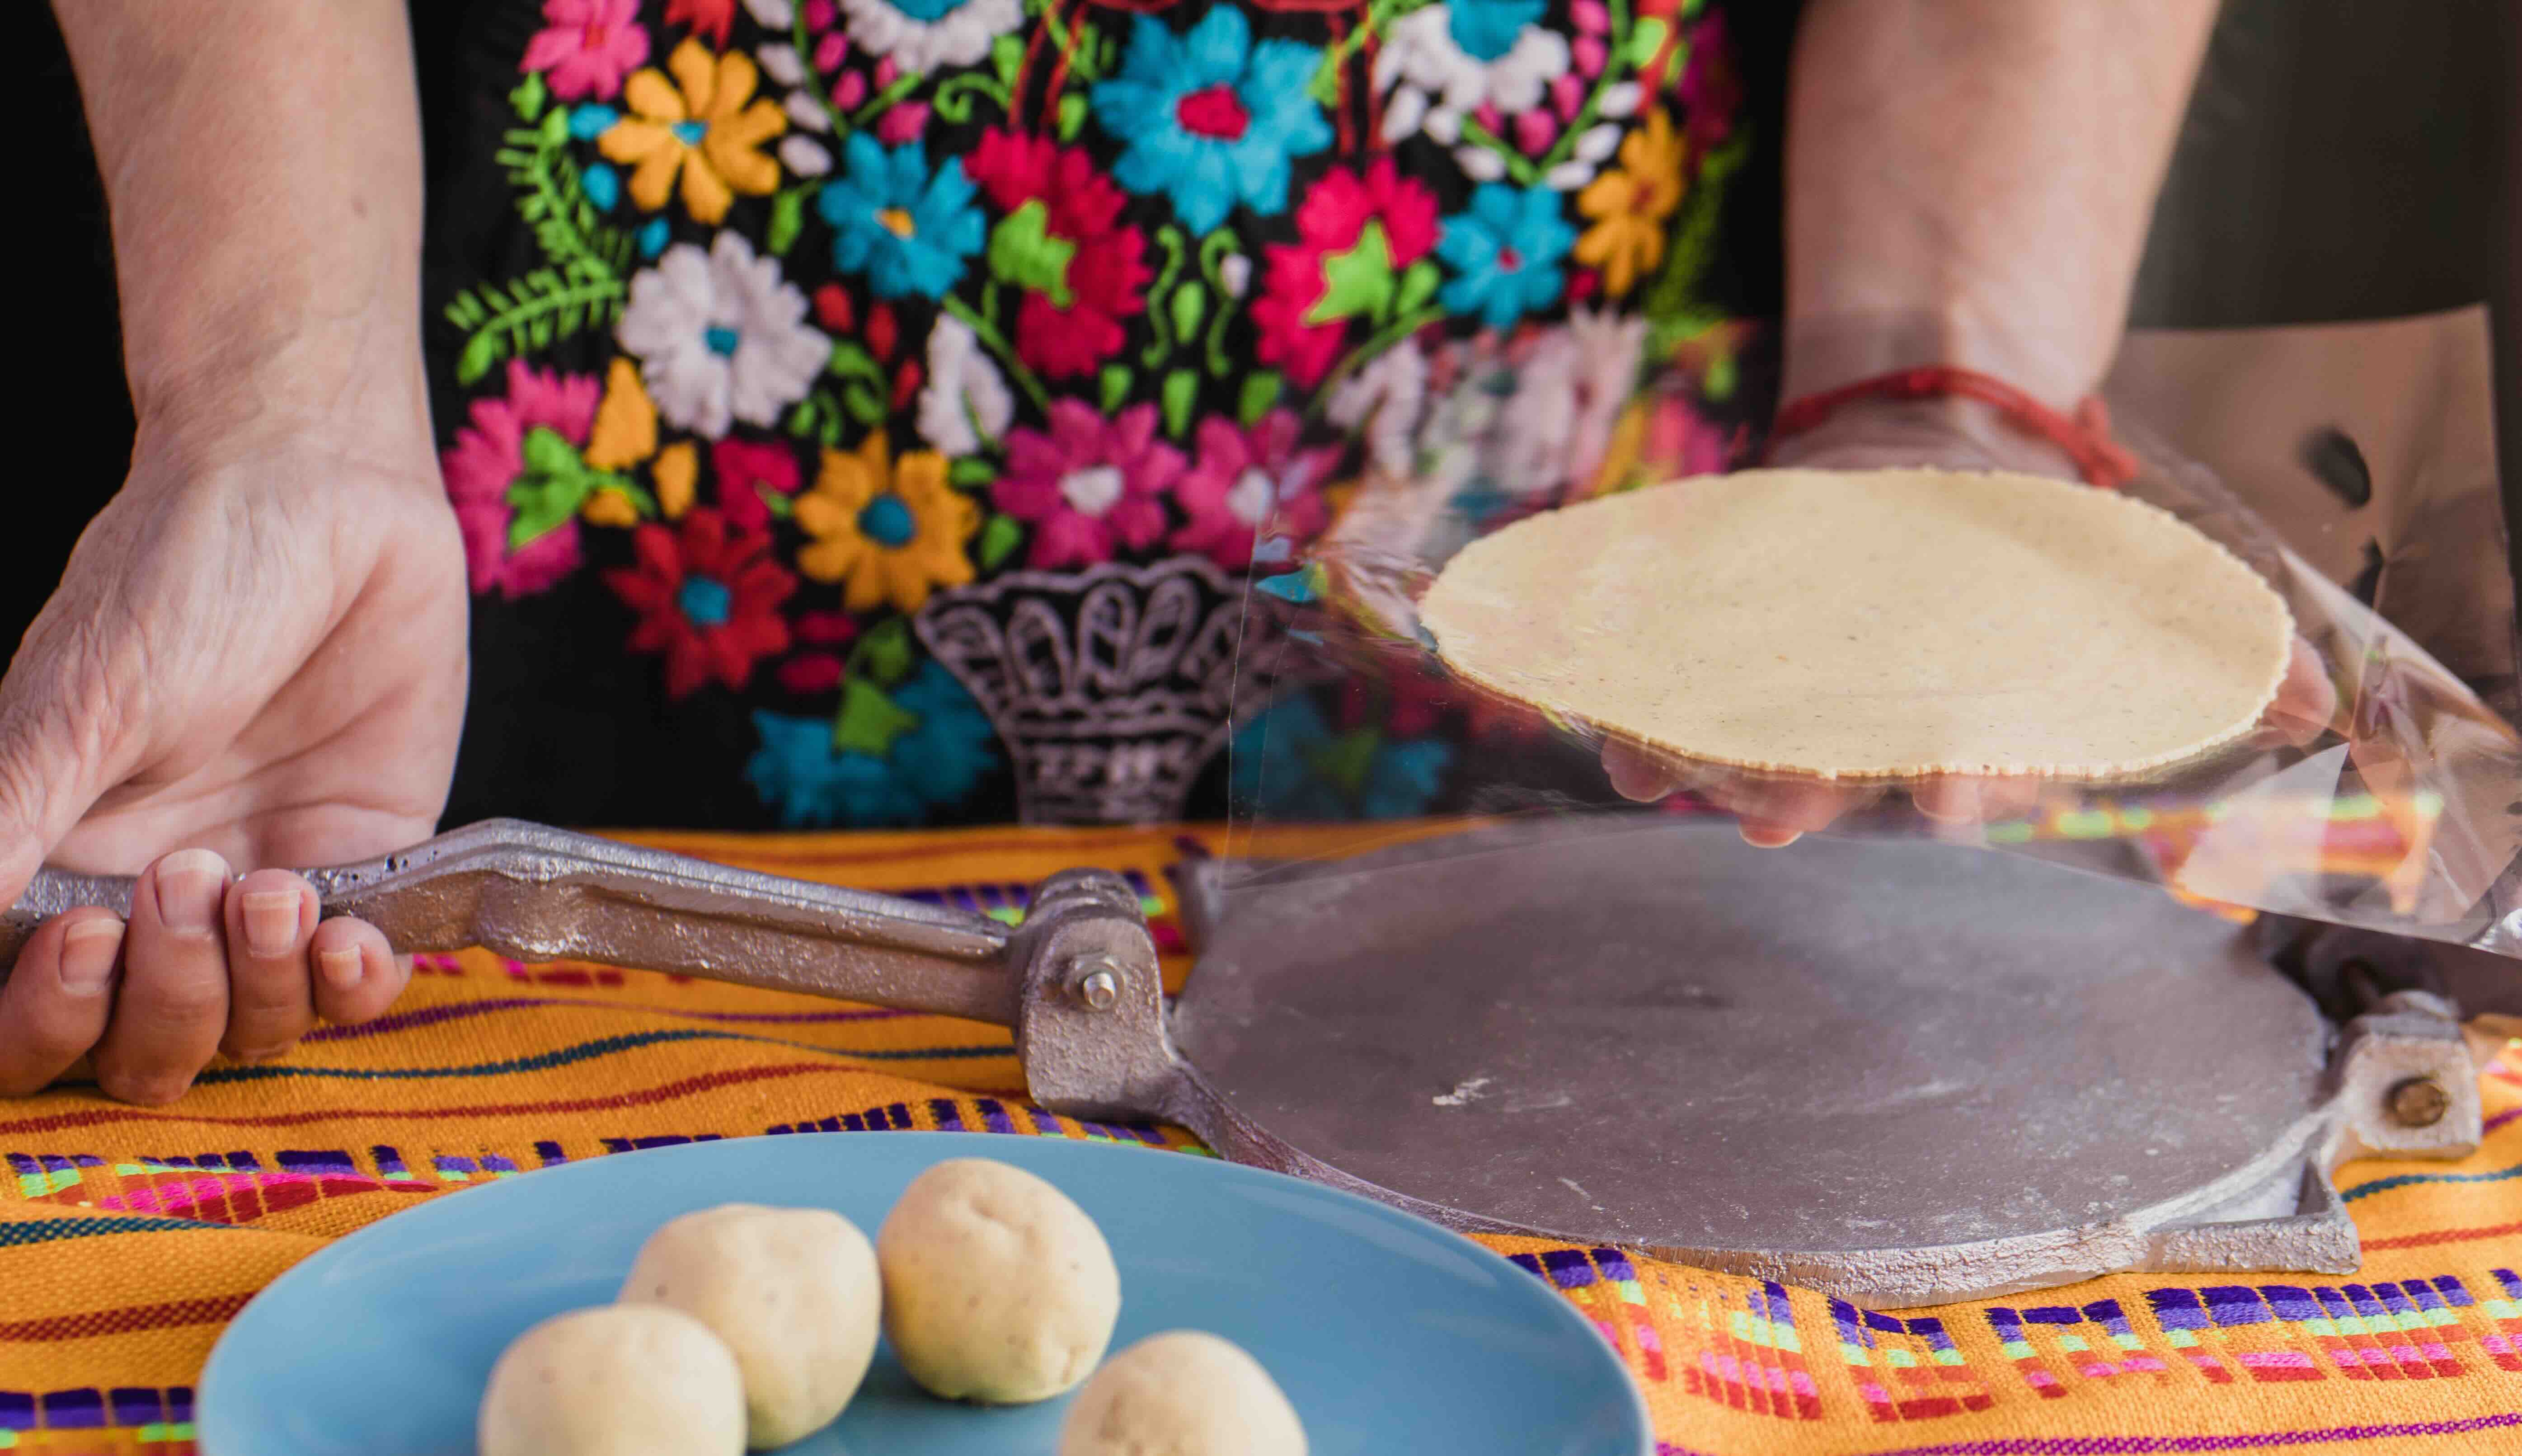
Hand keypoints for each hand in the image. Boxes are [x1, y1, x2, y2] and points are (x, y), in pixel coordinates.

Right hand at [0, 427, 467, 1101]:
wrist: (319, 496)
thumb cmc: (178, 580)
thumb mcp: (75, 710)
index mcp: (58, 865)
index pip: (29, 1022)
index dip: (47, 1022)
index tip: (83, 938)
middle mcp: (157, 898)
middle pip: (145, 1047)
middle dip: (166, 998)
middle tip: (190, 880)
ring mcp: (265, 887)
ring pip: (253, 1029)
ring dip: (259, 985)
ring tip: (273, 884)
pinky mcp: (365, 864)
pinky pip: (357, 981)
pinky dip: (354, 986)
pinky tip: (352, 940)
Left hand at [1601, 394, 2339, 843]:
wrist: (1929, 443)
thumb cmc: (2026, 532)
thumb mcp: (2124, 567)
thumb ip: (2207, 643)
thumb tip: (2307, 710)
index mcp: (1966, 713)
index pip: (1966, 760)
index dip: (1954, 778)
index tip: (1943, 795)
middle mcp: (1869, 723)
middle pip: (1836, 769)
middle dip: (1806, 790)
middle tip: (1776, 811)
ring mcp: (1788, 693)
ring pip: (1742, 746)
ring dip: (1705, 765)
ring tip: (1663, 778)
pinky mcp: (1721, 647)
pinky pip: (1669, 697)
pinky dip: (1634, 722)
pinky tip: (1609, 742)